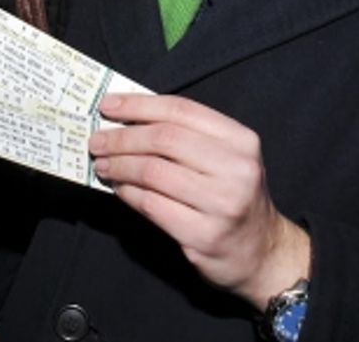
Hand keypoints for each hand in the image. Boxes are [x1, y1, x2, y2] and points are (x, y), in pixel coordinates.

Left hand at [90, 93, 311, 310]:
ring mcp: (222, 204)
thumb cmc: (233, 197)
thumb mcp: (226, 158)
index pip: (181, 110)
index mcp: (241, 141)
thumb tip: (128, 118)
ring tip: (103, 165)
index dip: (139, 105)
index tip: (108, 106)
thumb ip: (186, 136)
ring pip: (154, 172)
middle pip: (164, 139)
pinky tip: (119, 188)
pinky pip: (152, 206)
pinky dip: (128, 193)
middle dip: (122, 137)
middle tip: (97, 140)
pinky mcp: (204, 235)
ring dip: (120, 165)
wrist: (262, 253)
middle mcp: (237, 169)